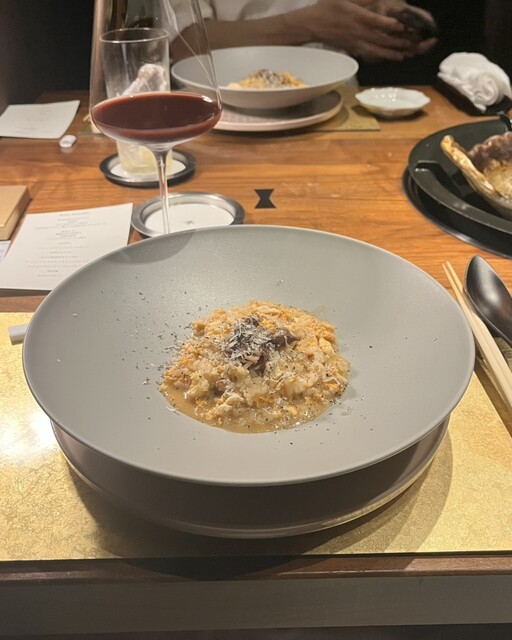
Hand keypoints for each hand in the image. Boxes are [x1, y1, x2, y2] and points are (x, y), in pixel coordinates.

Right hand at [286, 0, 433, 61]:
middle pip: (380, 39)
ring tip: (405, 55)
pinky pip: (370, 54)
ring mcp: (355, 43)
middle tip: (412, 44)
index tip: (401, 26)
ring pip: (376, 50)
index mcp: (356, 17)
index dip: (388, 25)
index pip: (375, 22)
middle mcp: (357, 32)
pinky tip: (392, 57)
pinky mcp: (353, 49)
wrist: (312, 26)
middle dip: (396, 43)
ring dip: (391, 53)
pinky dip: (382, 56)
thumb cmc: (327, 8)